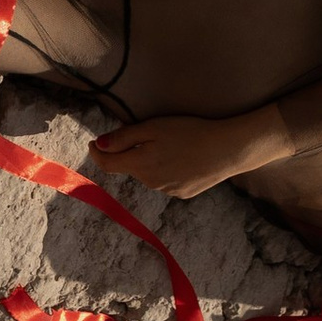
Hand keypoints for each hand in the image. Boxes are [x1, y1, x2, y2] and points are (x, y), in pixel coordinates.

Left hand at [87, 113, 255, 202]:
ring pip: (149, 174)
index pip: (107, 164)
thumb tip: (99, 146)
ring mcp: (168, 190)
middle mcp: (150, 182)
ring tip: (172, 144)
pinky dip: (168, 169)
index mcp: (139, 165)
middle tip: (146, 133)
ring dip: (150, 161)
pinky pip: (166, 180)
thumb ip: (123, 138)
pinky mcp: (184, 193)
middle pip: (130, 167)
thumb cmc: (189, 132)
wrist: (227, 149)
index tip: (93, 143)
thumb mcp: (153, 127)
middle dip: (130, 153)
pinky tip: (184, 157)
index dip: (97, 153)